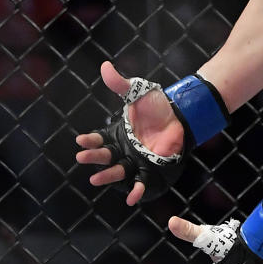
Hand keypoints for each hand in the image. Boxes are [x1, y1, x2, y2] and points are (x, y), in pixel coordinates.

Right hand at [74, 61, 185, 204]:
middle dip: (93, 157)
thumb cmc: (157, 106)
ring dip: (107, 176)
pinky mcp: (151, 171)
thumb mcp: (137, 92)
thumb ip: (120, 83)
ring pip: (119, 171)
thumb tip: (104, 65)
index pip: (99, 139)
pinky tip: (131, 198)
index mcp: (118, 134)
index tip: (80, 140)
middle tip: (81, 157)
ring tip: (95, 179)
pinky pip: (142, 183)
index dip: (89, 141)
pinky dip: (136, 191)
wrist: (181, 117)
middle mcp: (124, 150)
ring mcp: (137, 162)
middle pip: (105, 156)